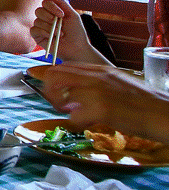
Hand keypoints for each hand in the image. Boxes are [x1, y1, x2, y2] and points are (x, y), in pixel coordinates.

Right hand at [31, 0, 103, 63]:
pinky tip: (52, 37)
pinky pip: (34, 29)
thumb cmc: (76, 32)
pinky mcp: (36, 36)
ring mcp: (40, 27)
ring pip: (37, 20)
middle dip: (49, 16)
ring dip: (50, 27)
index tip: (62, 14)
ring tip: (60, 34)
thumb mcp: (72, 15)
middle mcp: (45, 18)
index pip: (45, 3)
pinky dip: (44, 32)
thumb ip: (62, 3)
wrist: (76, 48)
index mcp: (53, 12)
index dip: (52, 7)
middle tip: (59, 23)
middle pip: (39, 10)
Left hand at [38, 62, 168, 142]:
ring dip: (60, 107)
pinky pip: (74, 117)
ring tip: (74, 114)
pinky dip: (75, 124)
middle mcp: (96, 77)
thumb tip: (75, 91)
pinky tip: (87, 124)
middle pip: (54, 75)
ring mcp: (98, 91)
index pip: (63, 65)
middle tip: (59, 105)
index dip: (46, 72)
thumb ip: (97, 83)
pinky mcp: (102, 108)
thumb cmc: (144, 103)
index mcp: (101, 70)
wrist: (164, 113)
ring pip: (60, 94)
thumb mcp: (119, 83)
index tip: (34, 75)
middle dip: (49, 91)